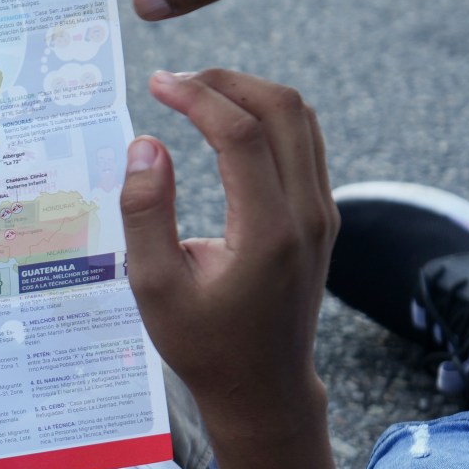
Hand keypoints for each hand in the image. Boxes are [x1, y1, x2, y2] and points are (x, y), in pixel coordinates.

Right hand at [119, 69, 337, 432]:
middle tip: (176, 81)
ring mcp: (322, 214)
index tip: (156, 83)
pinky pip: (305, 142)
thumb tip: (146, 144)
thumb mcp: (154, 288)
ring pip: (302, 119)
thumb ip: (147, 213)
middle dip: (226, 81)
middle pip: (284, 109)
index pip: (241, 135)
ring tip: (197, 94)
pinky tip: (227, 123)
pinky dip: (267, 117)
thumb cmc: (203, 344)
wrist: (263, 387)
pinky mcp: (322, 215)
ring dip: (250, 93)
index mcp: (267, 234)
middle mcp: (306, 216)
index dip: (197, 97)